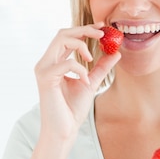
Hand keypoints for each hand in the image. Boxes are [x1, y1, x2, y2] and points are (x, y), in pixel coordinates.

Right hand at [34, 23, 119, 139]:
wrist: (64, 130)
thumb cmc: (72, 108)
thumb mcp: (91, 82)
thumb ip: (101, 67)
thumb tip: (116, 52)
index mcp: (54, 62)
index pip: (66, 36)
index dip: (84, 29)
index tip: (102, 28)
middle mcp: (45, 62)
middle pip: (62, 33)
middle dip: (84, 30)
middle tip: (102, 34)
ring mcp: (43, 69)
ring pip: (61, 40)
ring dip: (81, 45)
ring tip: (90, 59)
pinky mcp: (45, 78)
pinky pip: (66, 63)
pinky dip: (80, 69)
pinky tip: (85, 81)